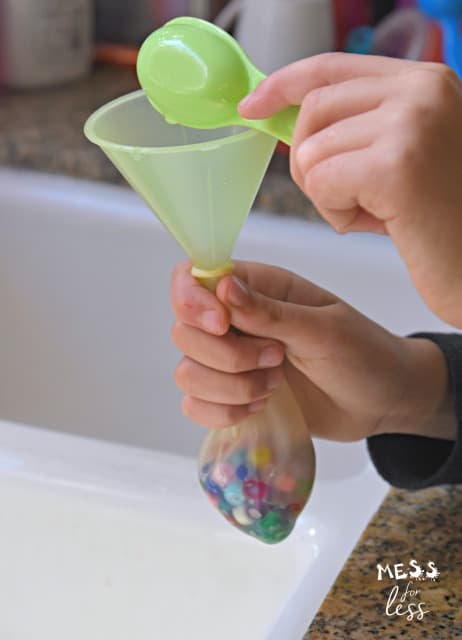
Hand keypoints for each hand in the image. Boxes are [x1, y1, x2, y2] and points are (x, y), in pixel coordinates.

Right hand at [171, 261, 454, 440]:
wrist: (382, 401)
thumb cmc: (363, 353)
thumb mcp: (324, 328)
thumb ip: (270, 312)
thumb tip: (221, 287)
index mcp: (257, 288)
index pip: (193, 277)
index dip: (192, 300)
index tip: (222, 325)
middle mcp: (236, 322)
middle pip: (183, 332)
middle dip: (225, 356)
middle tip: (276, 359)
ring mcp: (231, 362)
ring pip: (187, 372)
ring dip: (228, 388)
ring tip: (273, 387)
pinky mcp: (233, 397)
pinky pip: (196, 406)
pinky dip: (221, 412)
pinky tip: (259, 408)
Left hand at [238, 54, 461, 327]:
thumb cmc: (436, 217)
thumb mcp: (400, 153)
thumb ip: (355, 126)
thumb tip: (284, 117)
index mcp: (424, 81)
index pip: (332, 67)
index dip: (284, 83)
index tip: (252, 104)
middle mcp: (421, 90)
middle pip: (312, 108)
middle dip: (309, 159)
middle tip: (345, 194)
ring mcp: (411, 123)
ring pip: (311, 151)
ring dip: (327, 194)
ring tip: (373, 210)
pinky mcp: (395, 165)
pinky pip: (319, 182)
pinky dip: (334, 212)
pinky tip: (374, 222)